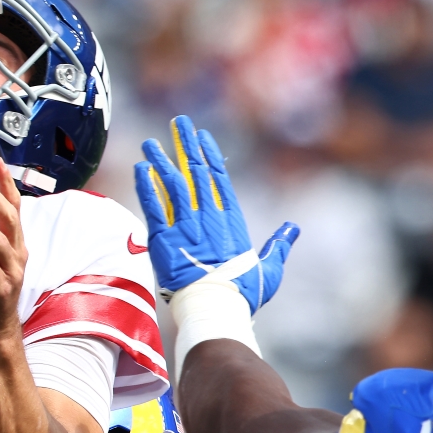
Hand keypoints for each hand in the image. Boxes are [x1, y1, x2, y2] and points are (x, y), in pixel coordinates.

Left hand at [134, 115, 299, 312]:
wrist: (216, 309)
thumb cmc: (244, 294)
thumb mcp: (270, 268)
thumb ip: (280, 245)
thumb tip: (292, 229)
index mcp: (232, 221)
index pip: (218, 179)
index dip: (209, 155)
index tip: (201, 137)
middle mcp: (209, 217)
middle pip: (195, 173)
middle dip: (186, 146)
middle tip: (178, 123)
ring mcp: (186, 227)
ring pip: (172, 185)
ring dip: (161, 161)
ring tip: (151, 142)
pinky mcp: (165, 240)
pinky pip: (154, 207)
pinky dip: (147, 187)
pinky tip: (140, 168)